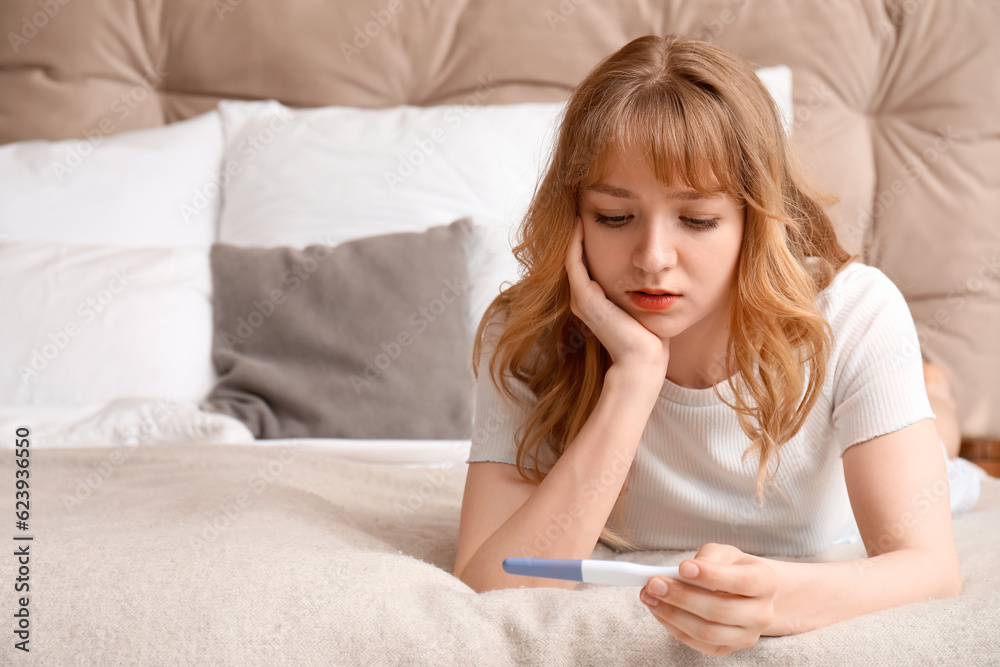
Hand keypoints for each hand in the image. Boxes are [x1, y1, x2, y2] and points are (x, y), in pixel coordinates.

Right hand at [564, 217, 669, 374]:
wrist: (644, 359)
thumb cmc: (649, 335)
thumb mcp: (642, 303)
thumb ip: (639, 287)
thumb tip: (653, 269)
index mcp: (594, 300)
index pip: (585, 263)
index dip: (587, 240)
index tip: (594, 216)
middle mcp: (583, 298)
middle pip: (575, 258)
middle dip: (578, 233)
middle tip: (580, 205)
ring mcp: (581, 298)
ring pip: (571, 257)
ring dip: (573, 234)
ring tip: (577, 208)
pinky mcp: (584, 298)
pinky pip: (573, 262)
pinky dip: (575, 242)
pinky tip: (580, 222)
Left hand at [639, 543, 778, 655]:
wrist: (749, 595)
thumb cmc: (733, 568)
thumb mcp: (726, 553)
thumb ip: (708, 558)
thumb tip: (684, 571)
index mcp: (765, 582)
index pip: (741, 582)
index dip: (711, 576)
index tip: (683, 567)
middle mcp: (761, 613)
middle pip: (720, 610)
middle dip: (682, 597)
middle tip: (654, 583)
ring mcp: (746, 636)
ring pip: (707, 632)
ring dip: (672, 614)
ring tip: (649, 596)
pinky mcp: (728, 649)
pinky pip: (698, 644)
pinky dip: (673, 627)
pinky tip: (658, 610)